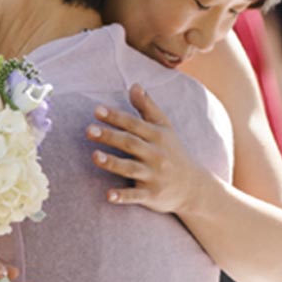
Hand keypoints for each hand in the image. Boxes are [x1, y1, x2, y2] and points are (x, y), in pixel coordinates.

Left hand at [88, 84, 215, 215]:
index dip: (116, 117)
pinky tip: (107, 195)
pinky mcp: (151, 196)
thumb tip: (133, 85)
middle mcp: (156, 155)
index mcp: (157, 136)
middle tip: (88, 130)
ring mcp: (154, 176)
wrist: (193, 187)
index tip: (97, 110)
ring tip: (94, 156)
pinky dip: (122, 196)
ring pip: (131, 168)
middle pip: (130, 143)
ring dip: (112, 163)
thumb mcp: (164, 128)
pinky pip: (135, 196)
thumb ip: (147, 107)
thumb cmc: (173, 152)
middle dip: (110, 136)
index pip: (134, 124)